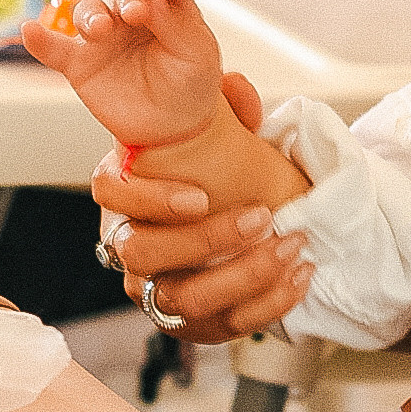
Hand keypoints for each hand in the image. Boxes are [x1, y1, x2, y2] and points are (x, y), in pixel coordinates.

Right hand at [22, 0, 223, 148]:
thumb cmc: (190, 84)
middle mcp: (134, 15)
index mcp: (169, 8)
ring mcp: (105, 37)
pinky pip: (55, 49)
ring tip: (100, 30)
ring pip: (89, 11)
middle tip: (136, 12)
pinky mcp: (81, 63)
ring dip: (91, 16)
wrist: (173, 129)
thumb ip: (179, 22)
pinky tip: (29, 31)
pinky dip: (40, 40)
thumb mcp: (198, 54)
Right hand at [90, 73, 317, 341]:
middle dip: (208, 240)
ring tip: (291, 247)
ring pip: (184, 300)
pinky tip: (300, 276)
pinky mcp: (191, 325)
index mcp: (125, 191)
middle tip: (264, 218)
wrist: (243, 222)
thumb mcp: (221, 136)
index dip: (149, 198)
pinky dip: (268, 304)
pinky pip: (224, 326)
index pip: (110, 191)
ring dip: (244, 276)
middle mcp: (130, 247)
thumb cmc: (219, 175)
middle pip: (144, 255)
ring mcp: (155, 291)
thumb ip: (229, 110)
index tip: (200, 196)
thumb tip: (238, 86)